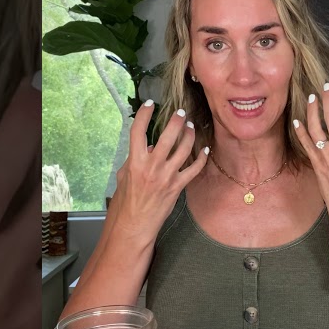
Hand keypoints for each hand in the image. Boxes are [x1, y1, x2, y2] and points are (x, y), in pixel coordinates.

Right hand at [0, 44, 41, 328]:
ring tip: (50, 141)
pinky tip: (33, 229)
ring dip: (44, 168)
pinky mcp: (30, 308)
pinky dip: (35, 235)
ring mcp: (3, 279)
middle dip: (23, 109)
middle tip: (33, 81)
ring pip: (39, 200)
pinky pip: (41, 253)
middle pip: (2, 156)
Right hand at [108, 100, 208, 243]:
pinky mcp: (177, 186)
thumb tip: (147, 146)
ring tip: (190, 127)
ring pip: (184, 149)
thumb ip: (134, 159)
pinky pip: (194, 169)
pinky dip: (202, 158)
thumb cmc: (126, 201)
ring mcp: (166, 176)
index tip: (150, 104)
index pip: (138, 131)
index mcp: (135, 162)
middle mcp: (151, 167)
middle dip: (176, 121)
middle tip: (180, 112)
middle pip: (167, 136)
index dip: (144, 114)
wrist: (135, 224)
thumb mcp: (124, 176)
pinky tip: (205, 149)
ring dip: (189, 135)